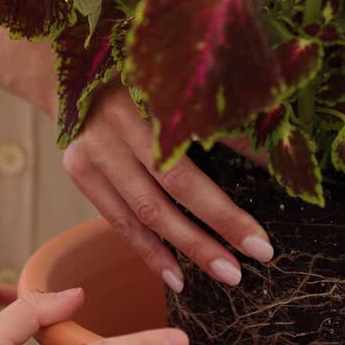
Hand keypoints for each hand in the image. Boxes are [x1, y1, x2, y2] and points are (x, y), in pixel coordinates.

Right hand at [63, 83, 274, 291]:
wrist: (73, 69)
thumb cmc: (143, 77)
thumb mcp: (180, 90)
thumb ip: (221, 123)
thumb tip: (271, 162)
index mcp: (149, 97)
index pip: (201, 159)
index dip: (229, 202)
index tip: (262, 238)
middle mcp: (117, 123)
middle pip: (171, 188)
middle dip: (212, 232)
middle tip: (246, 266)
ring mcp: (92, 149)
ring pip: (143, 212)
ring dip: (184, 248)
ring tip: (223, 274)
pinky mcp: (78, 170)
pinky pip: (118, 219)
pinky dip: (148, 249)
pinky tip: (175, 275)